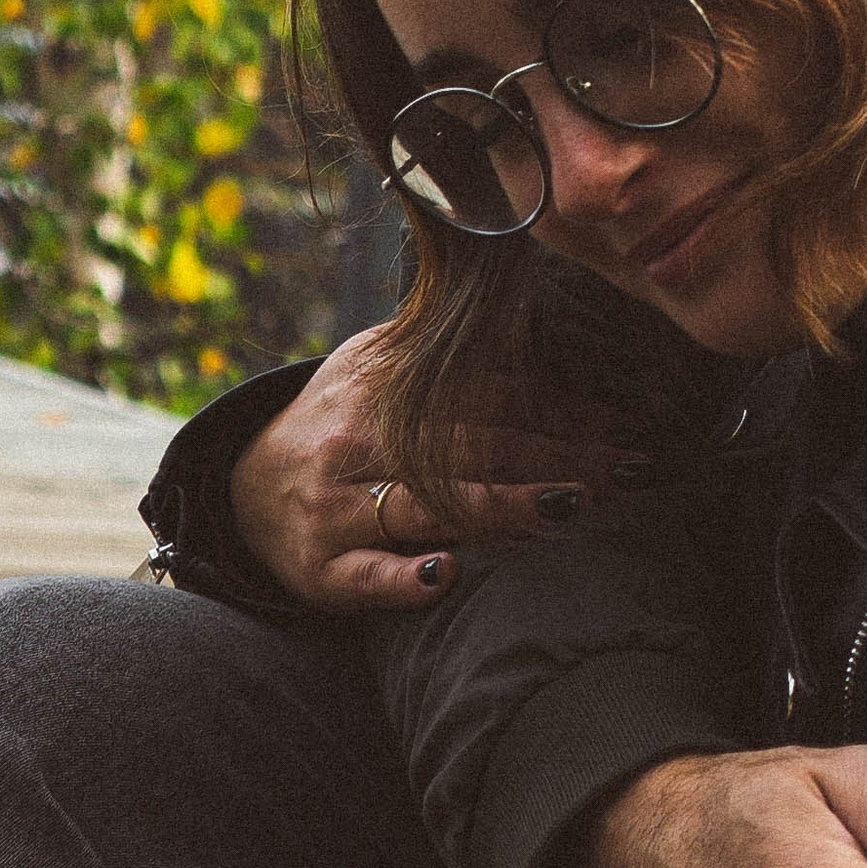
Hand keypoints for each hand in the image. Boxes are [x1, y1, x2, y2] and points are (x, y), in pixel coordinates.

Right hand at [227, 324, 642, 613]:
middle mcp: (356, 443)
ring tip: (568, 507)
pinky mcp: (317, 570)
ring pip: (429, 505)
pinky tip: (446, 577)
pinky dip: (402, 579)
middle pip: (470, 448)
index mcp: (380, 387)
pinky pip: (363, 578)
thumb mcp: (372, 363)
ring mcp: (334, 509)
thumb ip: (436, 337)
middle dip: (554, 459)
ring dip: (503, 508)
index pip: (481, 395)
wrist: (241, 490)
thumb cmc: (337, 424)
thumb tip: (513, 287)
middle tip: (624, 473)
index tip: (618, 424)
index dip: (555, 408)